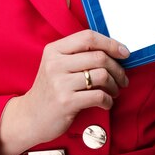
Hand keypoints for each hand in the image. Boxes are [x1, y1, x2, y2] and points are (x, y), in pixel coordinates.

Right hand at [0, 30, 129, 154]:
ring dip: (115, 84)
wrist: (30, 117)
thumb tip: (115, 50)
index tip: (124, 52)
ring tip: (115, 91)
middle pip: (99, 56)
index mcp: (54, 50)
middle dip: (117, 68)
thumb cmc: (51, 89)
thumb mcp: (57, 65)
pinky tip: (106, 102)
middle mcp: (55, 64)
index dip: (110, 43)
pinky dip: (108, 100)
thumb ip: (79, 55)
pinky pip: (98, 96)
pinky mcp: (66, 102)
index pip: (88, 37)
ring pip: (101, 75)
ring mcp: (59, 83)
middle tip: (122, 78)